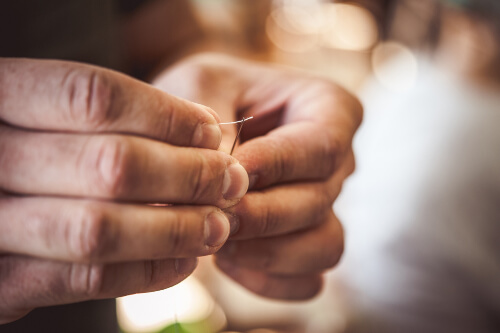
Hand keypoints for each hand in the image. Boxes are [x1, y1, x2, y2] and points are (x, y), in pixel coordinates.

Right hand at [0, 58, 247, 322]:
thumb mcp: (53, 116)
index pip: (93, 96)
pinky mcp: (0, 283)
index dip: (166, 115)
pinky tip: (184, 261)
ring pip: (100, 229)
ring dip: (176, 229)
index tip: (213, 131)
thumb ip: (117, 118)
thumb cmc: (34, 150)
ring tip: (218, 226)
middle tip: (232, 182)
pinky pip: (86, 280)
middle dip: (187, 175)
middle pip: (109, 164)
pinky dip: (147, 270)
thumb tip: (208, 129)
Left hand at [154, 54, 361, 299]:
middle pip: (319, 201)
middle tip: (211, 216)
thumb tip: (222, 179)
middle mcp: (336, 162)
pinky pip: (308, 281)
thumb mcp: (199, 85)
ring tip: (218, 239)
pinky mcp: (307, 245)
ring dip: (268, 253)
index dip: (274, 166)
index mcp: (327, 109)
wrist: (196, 131)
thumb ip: (209, 123)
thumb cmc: (203, 97)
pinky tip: (227, 262)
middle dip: (261, 216)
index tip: (224, 178)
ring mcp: (327, 207)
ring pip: (325, 247)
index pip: (320, 146)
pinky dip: (269, 281)